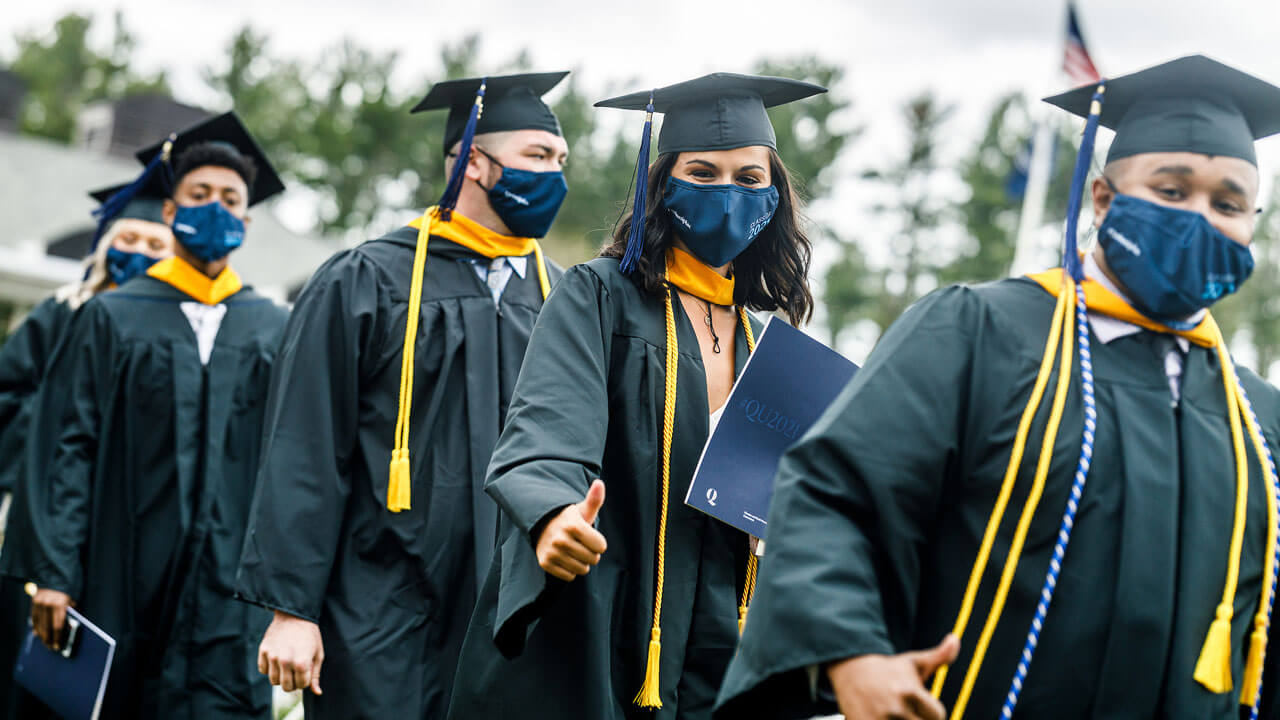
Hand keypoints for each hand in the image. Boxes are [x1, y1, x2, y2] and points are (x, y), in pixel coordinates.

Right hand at [30, 588, 72, 650]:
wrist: (55, 578)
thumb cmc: (66, 592)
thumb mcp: (71, 602)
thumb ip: (69, 614)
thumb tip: (68, 629)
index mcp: (60, 605)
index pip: (58, 626)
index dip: (57, 638)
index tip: (58, 646)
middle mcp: (48, 605)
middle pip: (47, 627)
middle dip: (49, 639)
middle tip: (50, 647)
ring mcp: (40, 604)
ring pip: (40, 624)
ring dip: (42, 635)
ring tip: (45, 643)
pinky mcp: (34, 603)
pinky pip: (34, 618)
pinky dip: (36, 627)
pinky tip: (37, 634)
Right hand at [257, 610, 323, 694]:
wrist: (295, 615)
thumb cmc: (310, 635)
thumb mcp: (318, 654)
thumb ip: (315, 675)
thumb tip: (317, 693)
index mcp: (302, 663)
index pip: (301, 685)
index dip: (305, 679)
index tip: (306, 669)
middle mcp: (285, 661)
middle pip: (286, 687)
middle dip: (293, 682)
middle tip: (296, 671)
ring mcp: (272, 656)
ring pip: (274, 681)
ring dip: (281, 676)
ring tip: (287, 665)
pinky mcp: (263, 650)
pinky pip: (263, 670)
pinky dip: (269, 668)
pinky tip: (277, 659)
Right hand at [536, 479, 607, 581]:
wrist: (543, 526)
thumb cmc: (569, 519)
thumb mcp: (582, 509)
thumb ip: (594, 499)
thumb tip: (599, 483)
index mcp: (573, 525)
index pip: (601, 547)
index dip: (599, 542)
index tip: (590, 536)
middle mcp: (561, 539)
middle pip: (593, 559)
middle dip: (591, 553)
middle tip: (581, 544)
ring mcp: (552, 552)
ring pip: (582, 570)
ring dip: (582, 563)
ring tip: (574, 550)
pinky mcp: (546, 564)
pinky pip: (569, 576)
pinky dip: (570, 570)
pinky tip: (565, 558)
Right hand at [827, 634, 959, 719]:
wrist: (850, 670)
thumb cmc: (887, 670)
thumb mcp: (913, 661)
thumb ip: (939, 655)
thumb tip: (955, 639)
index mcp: (910, 692)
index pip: (938, 716)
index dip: (930, 710)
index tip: (917, 703)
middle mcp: (896, 710)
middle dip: (917, 717)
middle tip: (905, 707)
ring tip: (895, 712)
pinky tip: (883, 715)